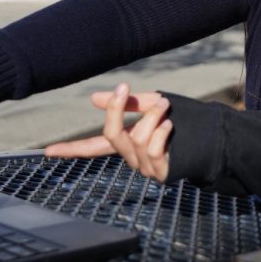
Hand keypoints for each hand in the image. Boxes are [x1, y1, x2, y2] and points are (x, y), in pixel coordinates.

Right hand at [46, 83, 172, 180]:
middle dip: (117, 109)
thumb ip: (126, 103)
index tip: (47, 152)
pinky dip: (161, 130)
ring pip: (136, 138)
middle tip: (126, 89)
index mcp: (127, 142)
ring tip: (167, 108)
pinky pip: (152, 148)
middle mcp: (132, 157)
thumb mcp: (152, 103)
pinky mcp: (161, 172)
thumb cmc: (183, 119)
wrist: (214, 134)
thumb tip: (93, 98)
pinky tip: (170, 125)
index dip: (71, 149)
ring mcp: (146, 167)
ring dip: (152, 116)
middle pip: (110, 134)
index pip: (93, 147)